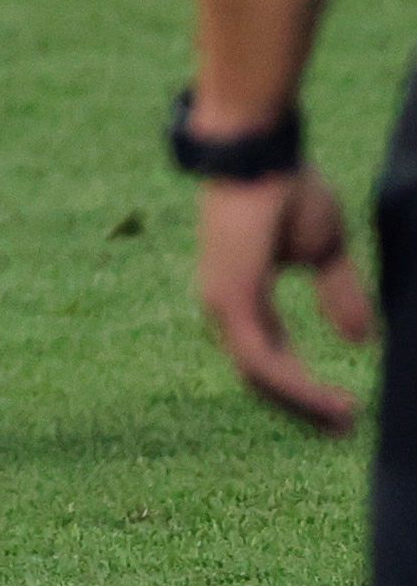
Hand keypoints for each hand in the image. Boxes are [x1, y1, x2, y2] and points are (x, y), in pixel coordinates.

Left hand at [195, 164, 373, 431]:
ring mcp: (224, 304)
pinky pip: (262, 360)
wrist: (260, 153)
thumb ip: (339, 294)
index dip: (302, 388)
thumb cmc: (286, 190)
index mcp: (245, 295)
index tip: (342, 413)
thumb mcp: (325, 250)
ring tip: (345, 423)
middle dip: (302, 407)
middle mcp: (226, 306)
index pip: (268, 357)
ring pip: (261, 376)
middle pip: (261, 376)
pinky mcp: (231, 300)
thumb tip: (362, 341)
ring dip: (304, 404)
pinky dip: (295, 386)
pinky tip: (329, 403)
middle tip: (342, 431)